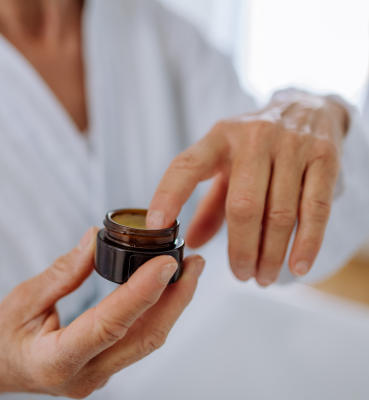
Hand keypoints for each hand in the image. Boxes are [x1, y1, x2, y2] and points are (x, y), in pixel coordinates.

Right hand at [0, 227, 204, 398]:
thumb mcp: (23, 299)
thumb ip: (64, 271)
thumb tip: (96, 240)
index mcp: (57, 360)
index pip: (109, 324)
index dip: (141, 293)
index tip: (164, 264)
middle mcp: (84, 376)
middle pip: (143, 338)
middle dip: (175, 299)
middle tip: (192, 263)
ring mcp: (97, 377)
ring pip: (146, 342)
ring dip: (170, 306)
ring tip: (186, 272)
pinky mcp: (103, 370)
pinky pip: (137, 343)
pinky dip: (154, 315)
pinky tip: (162, 292)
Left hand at [147, 89, 348, 285]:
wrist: (310, 106)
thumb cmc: (256, 145)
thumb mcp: (225, 164)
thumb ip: (208, 205)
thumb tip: (191, 244)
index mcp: (218, 138)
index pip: (185, 166)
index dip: (168, 196)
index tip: (157, 227)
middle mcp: (253, 138)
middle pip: (243, 205)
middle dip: (241, 248)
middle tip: (240, 275)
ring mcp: (292, 145)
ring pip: (280, 213)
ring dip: (271, 253)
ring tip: (264, 278)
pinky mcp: (325, 156)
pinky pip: (315, 208)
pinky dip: (307, 243)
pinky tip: (297, 266)